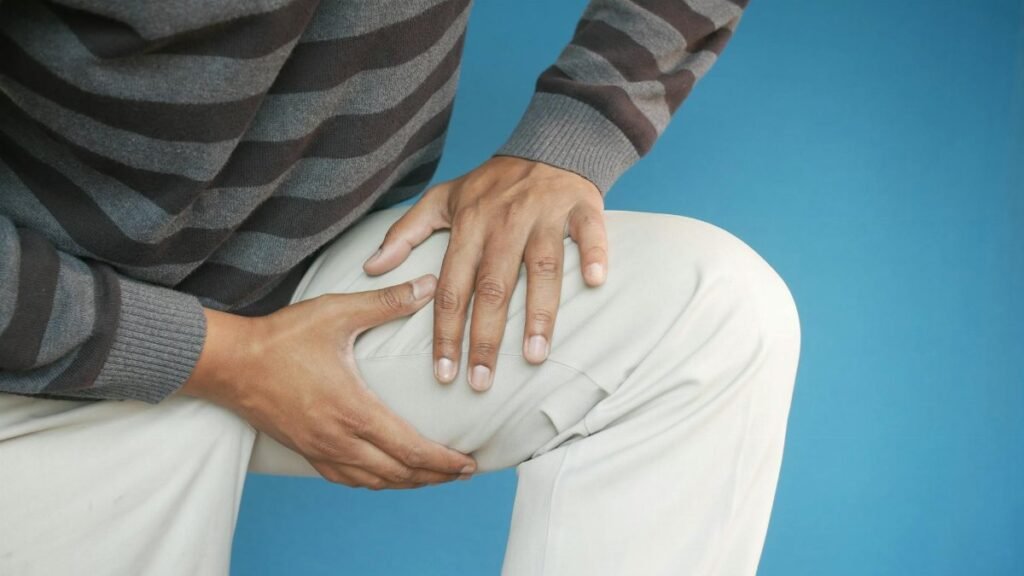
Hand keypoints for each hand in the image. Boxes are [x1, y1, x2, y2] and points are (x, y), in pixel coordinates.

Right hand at [180, 274, 476, 489]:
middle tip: (463, 473)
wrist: (228, 363)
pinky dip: (375, 482)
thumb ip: (387, 302)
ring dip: (408, 483)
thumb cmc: (282, 336)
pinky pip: (347, 479)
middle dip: (435, 477)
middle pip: (398, 474)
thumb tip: (430, 285)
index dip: (444, 462)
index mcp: (354, 410)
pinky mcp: (305, 450)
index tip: (469, 463)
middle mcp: (339, 439)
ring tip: (433, 476)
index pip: (410, 450)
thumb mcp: (338, 312)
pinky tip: (385, 475)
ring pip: (374, 482)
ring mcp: (320, 449)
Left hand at [362, 156, 607, 391]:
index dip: (446, 332)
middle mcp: (504, 221)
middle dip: (485, 338)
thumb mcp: (442, 199)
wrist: (547, 143)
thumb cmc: (492, 184)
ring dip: (539, 312)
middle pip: (493, 286)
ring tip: (535, 356)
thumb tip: (369, 268)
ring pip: (541, 267)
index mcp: (469, 224)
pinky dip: (594, 254)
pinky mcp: (581, 206)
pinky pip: (589, 232)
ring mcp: (544, 214)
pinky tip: (596, 283)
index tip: (444, 372)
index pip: (452, 286)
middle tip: (482, 381)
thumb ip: (404, 233)